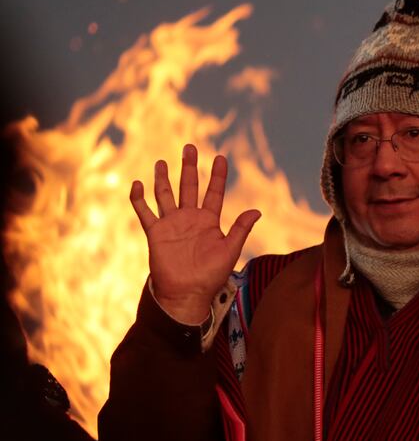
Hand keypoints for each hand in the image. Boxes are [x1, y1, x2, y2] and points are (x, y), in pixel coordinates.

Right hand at [129, 144, 260, 324]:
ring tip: (162, 162)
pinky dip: (139, 199)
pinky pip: (145, 213)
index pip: (214, 192)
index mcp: (210, 221)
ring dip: (163, 179)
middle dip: (189, 167)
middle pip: (189, 187)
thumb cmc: (211, 275)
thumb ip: (241, 229)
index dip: (218, 175)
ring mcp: (172, 224)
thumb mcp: (230, 250)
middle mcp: (190, 218)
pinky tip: (138, 184)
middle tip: (189, 147)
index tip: (220, 157)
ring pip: (166, 195)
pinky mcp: (156, 233)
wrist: (187, 293)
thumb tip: (257, 210)